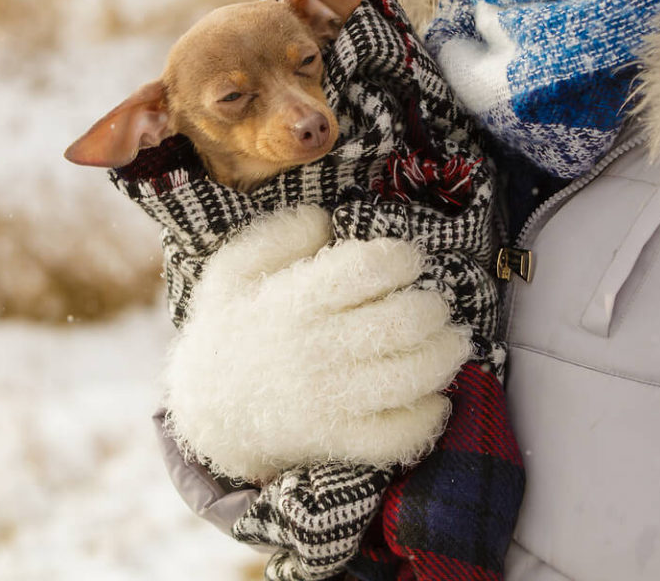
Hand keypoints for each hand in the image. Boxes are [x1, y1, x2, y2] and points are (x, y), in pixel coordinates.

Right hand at [163, 204, 470, 482]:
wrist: (207, 408)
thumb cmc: (230, 327)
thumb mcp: (233, 268)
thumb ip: (279, 234)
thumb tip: (327, 221)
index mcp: (294, 301)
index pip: (369, 269)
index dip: (403, 257)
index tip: (409, 260)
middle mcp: (316, 349)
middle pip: (403, 322)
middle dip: (433, 307)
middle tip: (434, 305)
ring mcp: (329, 399)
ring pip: (411, 376)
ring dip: (445, 355)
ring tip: (451, 342)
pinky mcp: (338, 439)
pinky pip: (397, 434)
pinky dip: (427, 416)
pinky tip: (434, 396)